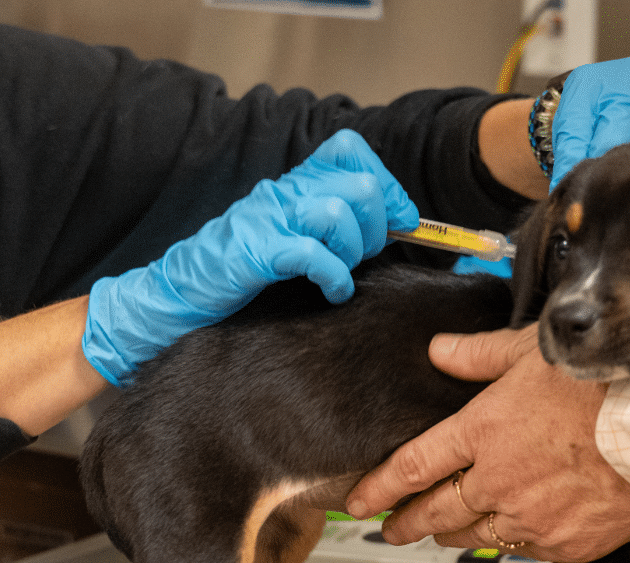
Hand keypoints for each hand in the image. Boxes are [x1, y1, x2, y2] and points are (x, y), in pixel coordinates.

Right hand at [82, 129, 418, 383]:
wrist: (178, 295)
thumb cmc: (247, 271)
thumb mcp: (296, 235)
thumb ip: (340, 223)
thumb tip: (400, 223)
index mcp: (295, 183)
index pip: (350, 150)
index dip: (387, 184)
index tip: (398, 220)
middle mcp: (283, 193)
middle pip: (360, 185)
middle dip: (377, 226)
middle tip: (364, 255)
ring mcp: (269, 220)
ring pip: (339, 213)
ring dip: (354, 252)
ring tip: (342, 273)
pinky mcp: (257, 254)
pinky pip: (314, 254)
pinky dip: (335, 278)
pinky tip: (334, 293)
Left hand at [346, 324, 629, 562]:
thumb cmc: (603, 382)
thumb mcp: (531, 352)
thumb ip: (477, 355)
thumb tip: (438, 350)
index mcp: (482, 431)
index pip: (411, 467)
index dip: (378, 488)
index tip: (359, 502)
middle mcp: (497, 481)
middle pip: (434, 513)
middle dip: (406, 523)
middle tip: (391, 529)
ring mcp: (531, 518)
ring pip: (476, 537)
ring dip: (454, 534)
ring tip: (444, 533)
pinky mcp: (565, 543)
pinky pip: (524, 550)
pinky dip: (511, 541)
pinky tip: (508, 534)